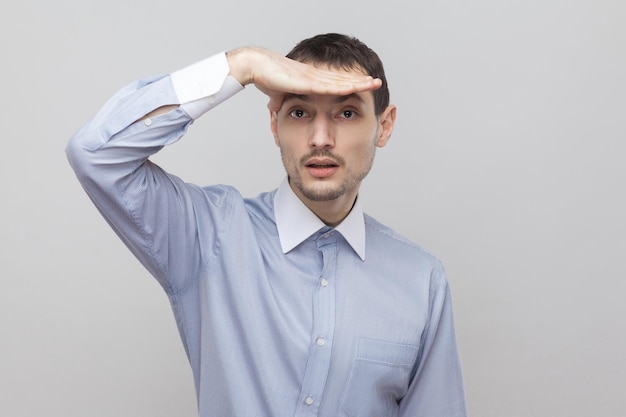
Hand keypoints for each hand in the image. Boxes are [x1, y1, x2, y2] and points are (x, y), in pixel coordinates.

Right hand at [226, 47, 381, 111]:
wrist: (257, 67)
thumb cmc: (266, 78)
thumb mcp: (277, 95)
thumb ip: (280, 102)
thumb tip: (276, 110)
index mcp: (310, 79)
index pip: (335, 82)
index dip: (350, 83)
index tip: (363, 86)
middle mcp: (316, 76)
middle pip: (343, 79)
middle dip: (361, 80)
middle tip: (377, 81)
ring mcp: (313, 78)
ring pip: (341, 81)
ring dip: (359, 82)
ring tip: (375, 82)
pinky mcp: (308, 81)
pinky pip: (331, 86)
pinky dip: (345, 86)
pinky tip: (357, 86)